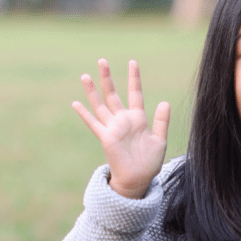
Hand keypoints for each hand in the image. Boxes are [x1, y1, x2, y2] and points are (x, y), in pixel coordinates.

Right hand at [72, 58, 169, 198]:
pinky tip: (76, 103)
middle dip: (107, 78)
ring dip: (93, 91)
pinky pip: (93, 123)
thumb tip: (164, 101)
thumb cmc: (149, 162)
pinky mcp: (106, 138)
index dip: (134, 78)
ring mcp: (113, 128)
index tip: (132, 62)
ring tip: (85, 75)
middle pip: (113, 94)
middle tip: (102, 60)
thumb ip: (162, 121)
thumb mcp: (160, 140)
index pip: (135, 93)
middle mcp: (123, 120)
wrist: (138, 179)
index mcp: (138, 119)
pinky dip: (84, 113)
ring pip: (100, 105)